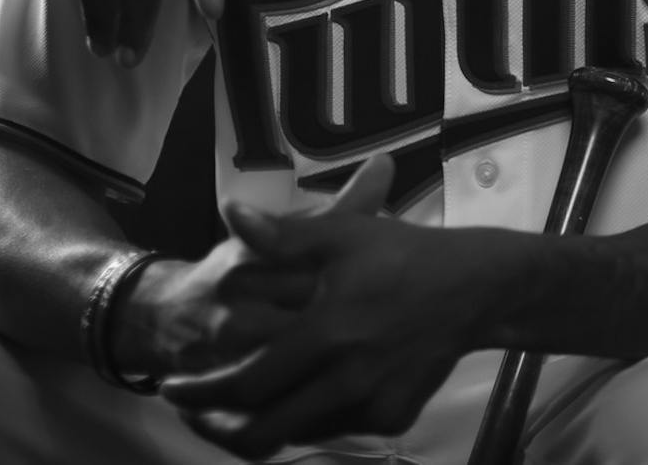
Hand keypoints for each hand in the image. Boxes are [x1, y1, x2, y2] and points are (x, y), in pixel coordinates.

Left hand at [159, 158, 484, 455]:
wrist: (477, 288)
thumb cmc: (404, 254)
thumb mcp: (344, 235)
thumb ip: (282, 235)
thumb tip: (229, 212)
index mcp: (326, 334)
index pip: (244, 386)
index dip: (199, 394)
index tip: (170, 386)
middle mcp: (347, 380)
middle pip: (261, 431)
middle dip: (214, 427)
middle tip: (191, 410)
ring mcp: (372, 405)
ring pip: (295, 435)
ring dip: (257, 424)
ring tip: (232, 404)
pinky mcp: (392, 418)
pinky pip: (334, 429)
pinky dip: (307, 417)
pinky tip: (296, 393)